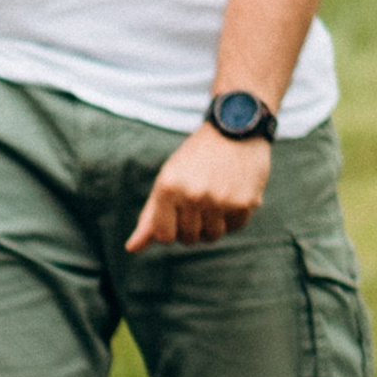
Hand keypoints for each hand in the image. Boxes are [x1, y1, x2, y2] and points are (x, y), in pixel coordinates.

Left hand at [125, 124, 271, 249]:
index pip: (164, 236)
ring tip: (215, 199)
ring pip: (213, 236)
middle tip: (198, 202)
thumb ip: (150, 217)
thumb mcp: (167, 181)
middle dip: (192, 227)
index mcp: (168, 188)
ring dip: (214, 224)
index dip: (171, 230)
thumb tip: (131, 248)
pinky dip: (234, 217)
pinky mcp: (245, 202)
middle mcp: (193, 195)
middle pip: (189, 239)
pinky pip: (236, 227)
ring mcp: (220, 200)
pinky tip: (233, 194)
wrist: (234, 128)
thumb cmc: (195, 159)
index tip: (177, 215)